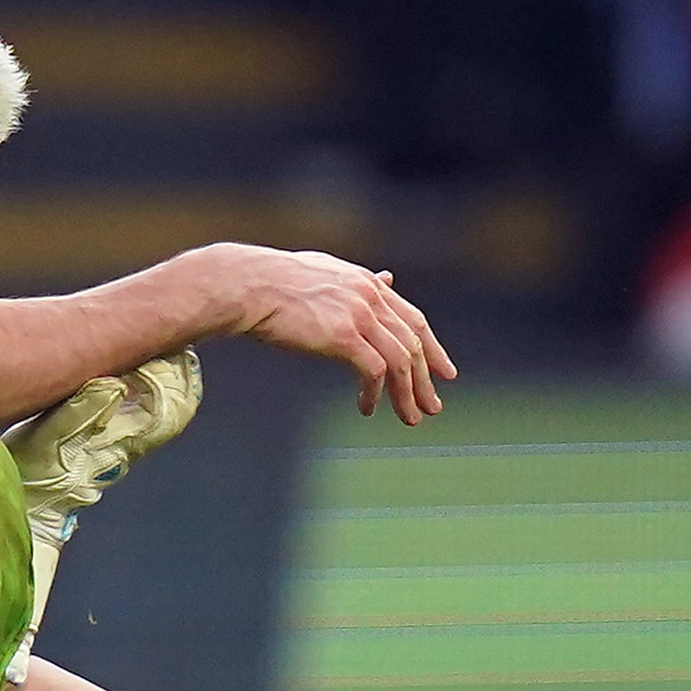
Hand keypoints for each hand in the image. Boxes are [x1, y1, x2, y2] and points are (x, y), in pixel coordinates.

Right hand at [171, 242, 458, 423]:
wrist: (246, 285)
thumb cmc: (273, 281)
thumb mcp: (326, 273)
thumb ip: (360, 280)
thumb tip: (388, 277)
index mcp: (367, 282)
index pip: (413, 318)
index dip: (432, 348)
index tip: (445, 372)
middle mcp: (370, 296)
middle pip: (413, 342)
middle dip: (426, 378)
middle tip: (433, 407)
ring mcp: (359, 314)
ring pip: (400, 361)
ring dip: (407, 394)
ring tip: (409, 418)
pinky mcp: (343, 336)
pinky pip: (374, 372)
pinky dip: (375, 394)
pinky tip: (368, 408)